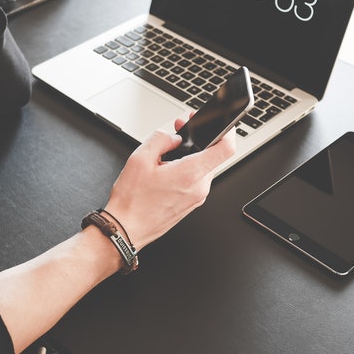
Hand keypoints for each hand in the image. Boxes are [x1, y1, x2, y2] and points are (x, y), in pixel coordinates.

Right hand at [104, 120, 234, 249]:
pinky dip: (186, 171)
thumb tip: (173, 137)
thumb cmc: (132, 201)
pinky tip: (166, 172)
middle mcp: (199, 188)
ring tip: (165, 157)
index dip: (227, 132)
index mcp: (190, 174)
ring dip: (189, 157)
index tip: (222, 124)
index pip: (225, 149)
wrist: (126, 229)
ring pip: (202, 168)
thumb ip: (161, 139)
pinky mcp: (191, 204)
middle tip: (178, 133)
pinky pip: (195, 181)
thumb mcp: (140, 158)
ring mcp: (196, 198)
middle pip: (211, 156)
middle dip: (197, 141)